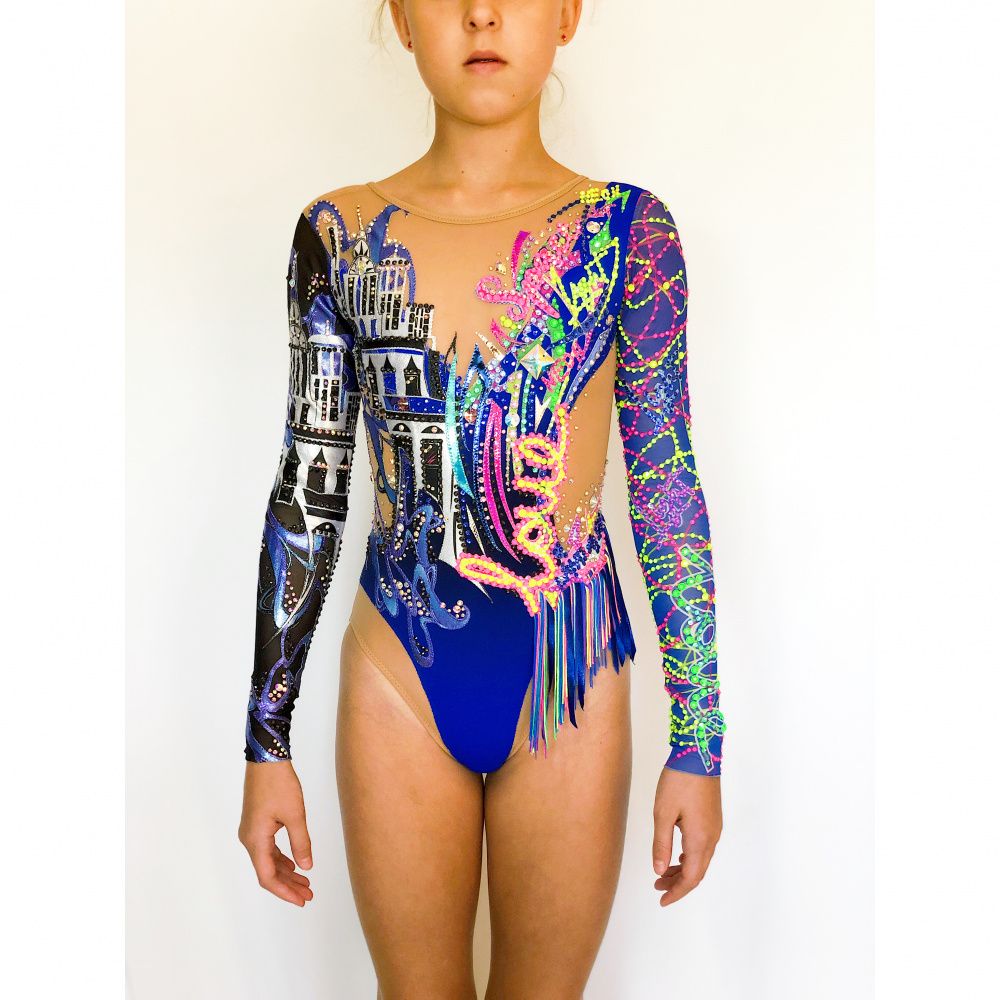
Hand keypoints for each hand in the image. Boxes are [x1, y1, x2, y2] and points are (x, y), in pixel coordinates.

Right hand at [238, 760, 314, 906]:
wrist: (266, 759)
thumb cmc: (279, 784)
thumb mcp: (295, 815)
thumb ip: (301, 843)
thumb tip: (306, 867)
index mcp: (255, 840)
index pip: (268, 877)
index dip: (284, 892)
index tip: (301, 900)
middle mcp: (249, 839)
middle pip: (267, 871)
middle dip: (288, 885)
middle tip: (308, 894)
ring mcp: (252, 831)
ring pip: (268, 860)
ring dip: (286, 872)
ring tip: (305, 882)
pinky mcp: (257, 823)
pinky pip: (267, 849)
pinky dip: (281, 859)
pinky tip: (294, 863)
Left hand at [651, 765, 722, 906]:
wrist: (699, 754)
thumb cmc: (679, 781)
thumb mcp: (663, 813)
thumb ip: (661, 845)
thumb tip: (659, 871)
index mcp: (700, 839)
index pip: (691, 877)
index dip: (677, 892)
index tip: (662, 900)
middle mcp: (712, 837)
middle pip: (697, 871)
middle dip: (678, 884)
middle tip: (657, 888)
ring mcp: (714, 828)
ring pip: (700, 859)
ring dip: (682, 870)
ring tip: (662, 874)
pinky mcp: (712, 819)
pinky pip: (702, 847)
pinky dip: (689, 857)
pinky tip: (676, 856)